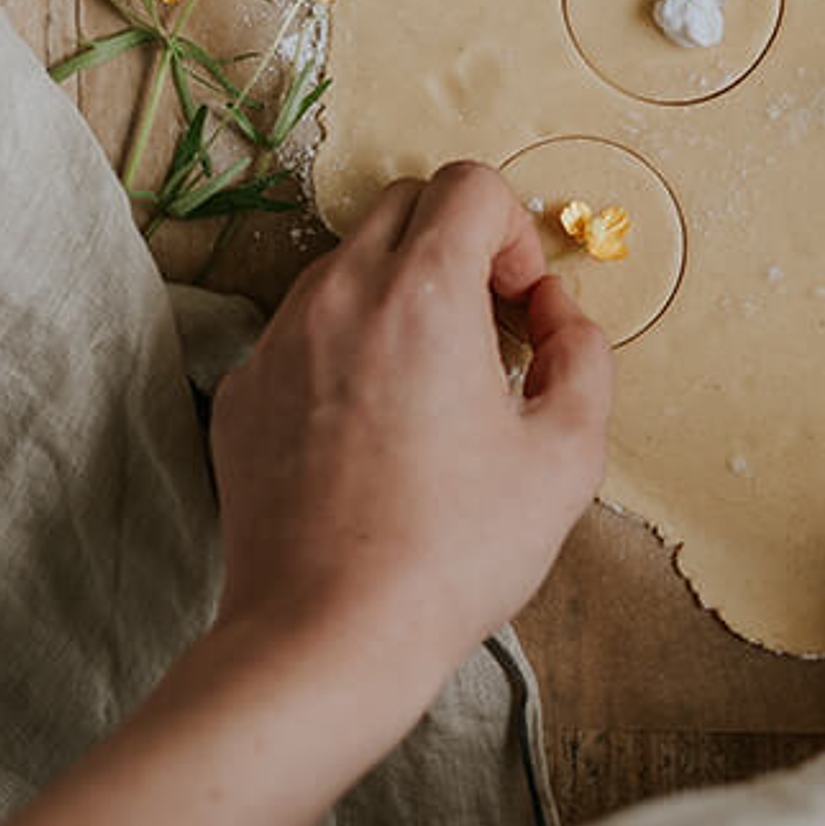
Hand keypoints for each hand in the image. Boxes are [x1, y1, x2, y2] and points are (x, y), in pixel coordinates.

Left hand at [0, 164, 612, 825]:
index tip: (519, 304)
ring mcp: (278, 341)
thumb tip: (557, 315)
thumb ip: (584, 356)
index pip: (468, 184)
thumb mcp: (568, 455)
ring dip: (399, 290)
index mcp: (424, 293)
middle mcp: (340, 295)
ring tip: (429, 381)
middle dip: (456, 243)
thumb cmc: (452, 552)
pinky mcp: (241, 392)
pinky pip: (301, 328)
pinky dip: (344, 345)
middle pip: (404, 203)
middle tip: (484, 326)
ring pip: (348, 262)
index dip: (512, 230)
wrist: (323, 641)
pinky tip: (370, 427)